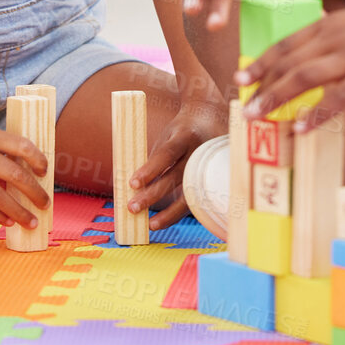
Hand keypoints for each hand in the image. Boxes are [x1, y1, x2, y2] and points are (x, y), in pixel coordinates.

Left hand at [121, 97, 225, 230]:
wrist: (212, 119)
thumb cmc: (182, 130)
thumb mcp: (168, 134)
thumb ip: (157, 158)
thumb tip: (137, 187)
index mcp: (185, 136)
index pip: (166, 154)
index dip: (150, 169)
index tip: (132, 184)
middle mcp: (199, 152)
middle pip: (176, 177)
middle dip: (153, 194)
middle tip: (132, 208)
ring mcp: (208, 168)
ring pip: (189, 195)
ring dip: (169, 212)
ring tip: (150, 224)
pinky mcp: (211, 180)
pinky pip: (195, 200)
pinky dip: (179, 212)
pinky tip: (165, 221)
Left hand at [237, 0, 344, 130]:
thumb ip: (336, 36)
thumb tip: (316, 53)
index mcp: (331, 23)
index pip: (286, 43)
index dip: (261, 61)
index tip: (241, 76)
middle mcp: (336, 38)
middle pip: (289, 62)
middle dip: (261, 83)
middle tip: (241, 102)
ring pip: (306, 78)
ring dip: (278, 97)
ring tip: (258, 115)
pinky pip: (339, 97)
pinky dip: (317, 113)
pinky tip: (302, 127)